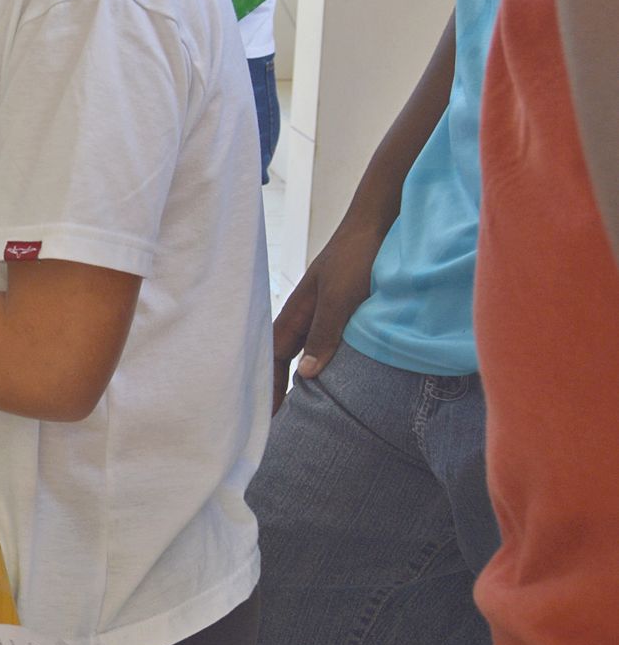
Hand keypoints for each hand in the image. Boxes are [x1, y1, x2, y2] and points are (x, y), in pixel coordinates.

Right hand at [272, 224, 386, 408]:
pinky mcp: (345, 311)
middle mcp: (307, 316)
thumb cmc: (355, 258)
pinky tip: (334, 376)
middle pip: (286, 357)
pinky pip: (327, 344)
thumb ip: (323, 334)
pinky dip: (324, 363)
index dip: (268, 386)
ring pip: (307, 351)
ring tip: (304, 406)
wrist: (377, 224)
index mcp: (296, 313)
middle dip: (279, 386)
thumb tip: (305, 375)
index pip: (273, 357)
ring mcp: (325, 313)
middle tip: (279, 420)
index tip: (267, 416)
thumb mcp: (339, 300)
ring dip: (302, 376)